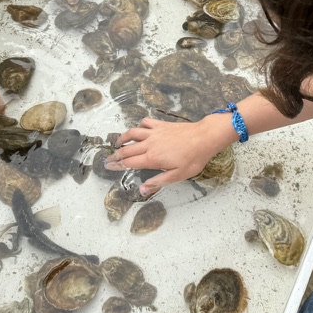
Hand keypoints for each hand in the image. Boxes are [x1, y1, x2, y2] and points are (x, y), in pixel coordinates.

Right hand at [106, 115, 230, 195]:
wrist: (204, 137)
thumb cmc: (193, 159)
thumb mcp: (177, 176)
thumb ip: (158, 182)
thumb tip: (141, 189)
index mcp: (152, 158)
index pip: (129, 162)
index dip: (117, 165)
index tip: (109, 167)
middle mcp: (150, 144)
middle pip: (127, 149)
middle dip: (116, 154)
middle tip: (108, 159)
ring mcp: (155, 132)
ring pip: (132, 133)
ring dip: (123, 138)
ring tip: (118, 143)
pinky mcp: (161, 125)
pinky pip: (145, 122)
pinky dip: (139, 125)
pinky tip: (139, 129)